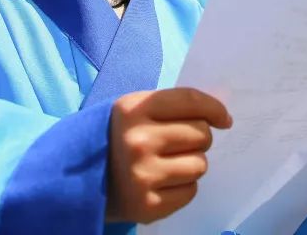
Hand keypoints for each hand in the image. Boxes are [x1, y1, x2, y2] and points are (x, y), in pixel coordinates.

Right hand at [106, 88, 231, 223]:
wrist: (82, 179)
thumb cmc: (121, 137)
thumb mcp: (137, 110)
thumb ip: (175, 106)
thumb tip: (223, 116)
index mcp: (134, 109)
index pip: (190, 101)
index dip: (214, 109)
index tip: (224, 119)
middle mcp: (138, 141)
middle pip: (201, 134)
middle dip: (198, 139)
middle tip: (179, 143)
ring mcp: (142, 175)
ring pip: (200, 165)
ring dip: (191, 164)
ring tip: (169, 164)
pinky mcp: (147, 206)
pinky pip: (191, 191)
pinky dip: (183, 187)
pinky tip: (162, 183)